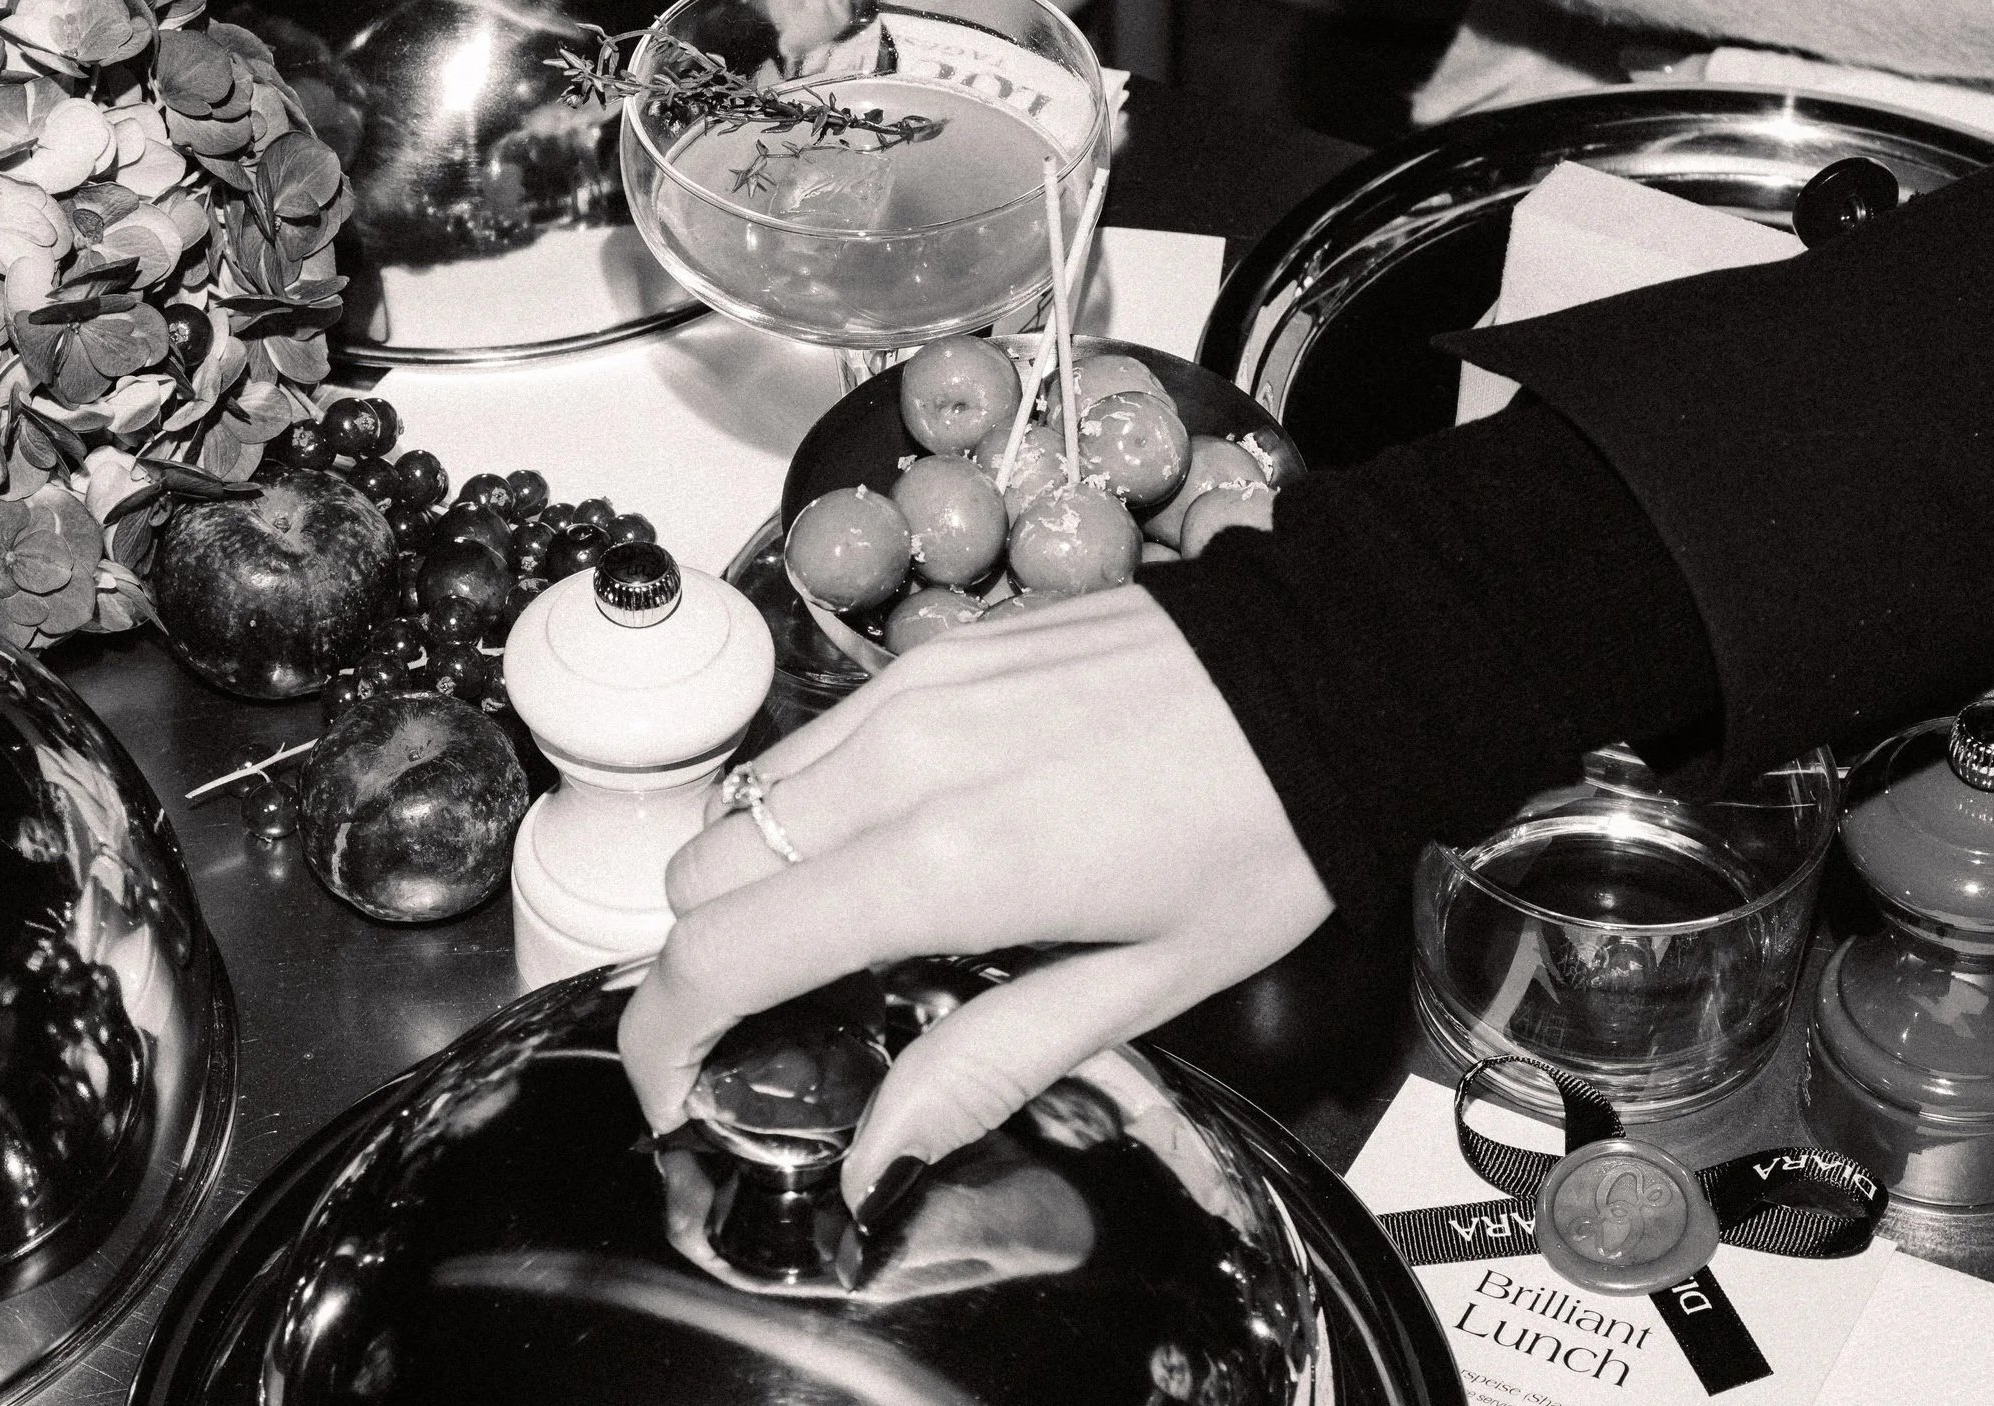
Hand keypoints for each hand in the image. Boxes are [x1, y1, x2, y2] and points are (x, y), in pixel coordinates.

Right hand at [617, 585, 1332, 1212]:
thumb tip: (878, 1156)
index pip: (725, 951)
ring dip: (752, 879)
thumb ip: (987, 1064)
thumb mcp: (1144, 987)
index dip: (666, 1035)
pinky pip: (812, 741)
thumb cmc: (1258, 838)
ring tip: (844, 930)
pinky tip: (895, 843)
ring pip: (745, 799)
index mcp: (947, 864)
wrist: (1327, 673)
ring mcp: (908, 693)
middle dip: (709, 958)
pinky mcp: (931, 655)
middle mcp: (898, 764)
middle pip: (702, 871)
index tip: (675, 1085)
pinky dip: (810, 808)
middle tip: (778, 1016)